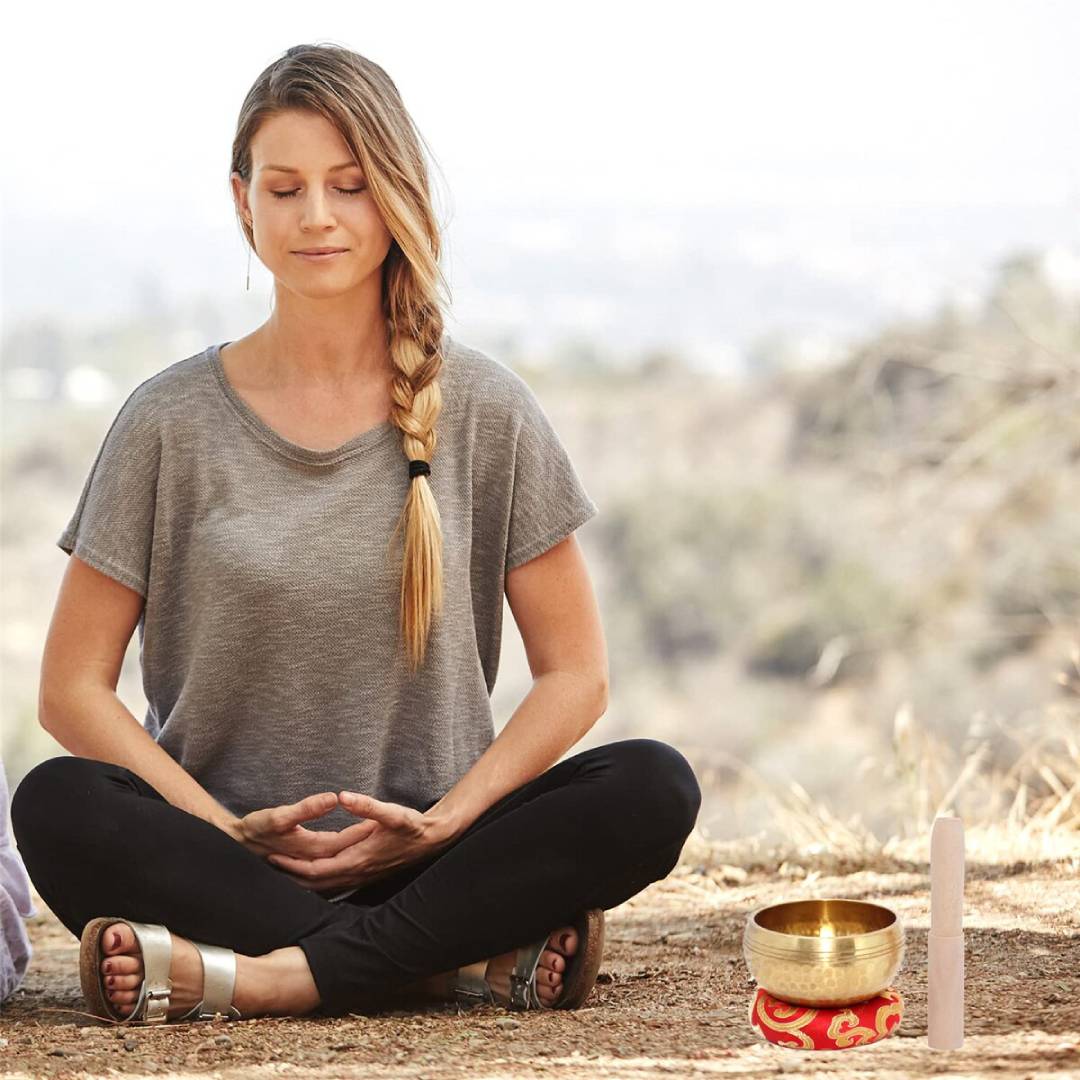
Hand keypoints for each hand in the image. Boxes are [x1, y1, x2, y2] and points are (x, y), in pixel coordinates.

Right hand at [230, 792, 371, 862]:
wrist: (235, 842)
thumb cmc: (256, 828)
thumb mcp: (279, 816)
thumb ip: (307, 809)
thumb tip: (334, 798)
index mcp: (311, 849)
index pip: (345, 841)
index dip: (362, 831)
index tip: (380, 821)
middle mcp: (312, 861)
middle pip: (345, 854)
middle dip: (362, 843)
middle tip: (381, 831)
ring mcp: (306, 866)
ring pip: (338, 866)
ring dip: (353, 856)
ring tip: (371, 844)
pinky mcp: (301, 865)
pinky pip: (327, 870)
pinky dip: (340, 866)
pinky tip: (346, 861)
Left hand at [264, 791, 451, 893]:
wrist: (432, 840)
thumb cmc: (413, 826)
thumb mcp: (391, 812)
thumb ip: (366, 805)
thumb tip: (342, 796)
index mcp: (358, 858)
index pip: (317, 869)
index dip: (293, 865)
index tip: (274, 857)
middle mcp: (357, 872)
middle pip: (316, 882)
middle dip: (292, 875)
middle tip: (271, 865)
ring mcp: (362, 876)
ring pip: (325, 886)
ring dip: (304, 880)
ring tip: (284, 871)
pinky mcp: (367, 874)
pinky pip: (335, 883)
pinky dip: (319, 881)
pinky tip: (313, 875)